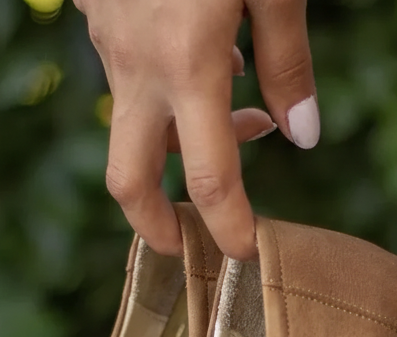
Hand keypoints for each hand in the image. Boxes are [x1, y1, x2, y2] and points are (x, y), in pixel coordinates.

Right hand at [74, 0, 317, 259]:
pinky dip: (161, 81)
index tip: (246, 252)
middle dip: (154, 225)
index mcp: (188, 63)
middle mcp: (138, 64)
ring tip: (237, 109)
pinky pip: (125, 67)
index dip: (230, 228)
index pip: (210, 180)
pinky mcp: (93, 6)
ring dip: (176, 137)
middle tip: (184, 242)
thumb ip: (288, 62)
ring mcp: (107, 37)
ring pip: (133, 119)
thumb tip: (302, 135)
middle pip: (129, 179)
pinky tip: (198, 43)